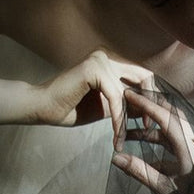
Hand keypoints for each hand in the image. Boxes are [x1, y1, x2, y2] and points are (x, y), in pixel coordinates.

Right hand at [31, 49, 154, 147]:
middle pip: (145, 77)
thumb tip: (151, 110)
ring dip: (129, 117)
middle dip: (149, 103)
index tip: (150, 121)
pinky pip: (116, 98)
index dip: (151, 97)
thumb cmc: (72, 108)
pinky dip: (118, 119)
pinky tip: (117, 136)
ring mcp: (101, 59)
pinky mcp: (94, 69)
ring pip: (130, 91)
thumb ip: (128, 103)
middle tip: (147, 127)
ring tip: (124, 137)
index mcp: (112, 61)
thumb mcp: (108, 106)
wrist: (42, 108)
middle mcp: (108, 55)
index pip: (144, 76)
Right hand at [112, 89, 193, 193]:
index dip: (146, 105)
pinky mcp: (190, 163)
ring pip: (170, 131)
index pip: (167, 118)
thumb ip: (140, 172)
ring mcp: (193, 154)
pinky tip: (138, 148)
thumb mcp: (164, 191)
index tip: (128, 95)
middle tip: (129, 99)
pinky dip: (154, 141)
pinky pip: (170, 145)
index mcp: (190, 150)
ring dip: (149, 127)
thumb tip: (115, 158)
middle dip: (150, 106)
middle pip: (172, 117)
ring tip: (127, 128)